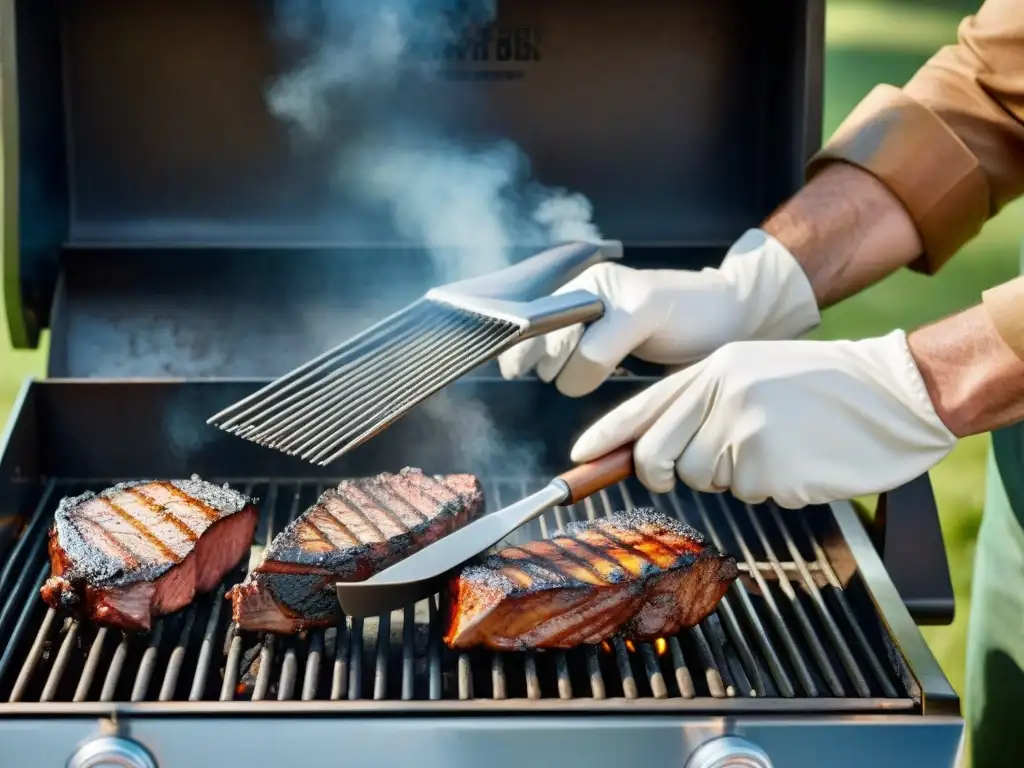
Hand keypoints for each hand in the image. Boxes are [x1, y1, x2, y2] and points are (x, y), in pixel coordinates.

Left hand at [497, 229, 820, 396]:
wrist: (730, 310)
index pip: (519, 324)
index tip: (522, 370)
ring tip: (611, 359)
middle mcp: (588, 282)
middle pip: (537, 343)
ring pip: (563, 353)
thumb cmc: (668, 330)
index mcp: (576, 287)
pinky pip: (594, 353)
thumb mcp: (606, 334)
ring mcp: (614, 288)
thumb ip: (563, 343)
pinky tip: (617, 368)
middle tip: (594, 362)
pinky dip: (594, 374)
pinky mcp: (640, 303)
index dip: (516, 352)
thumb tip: (514, 362)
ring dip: (578, 377)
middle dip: (555, 368)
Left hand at [570, 331, 956, 508]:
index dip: (604, 439)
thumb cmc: (827, 386)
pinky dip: (766, 488)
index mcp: (714, 368)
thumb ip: (702, 400)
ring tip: (774, 447)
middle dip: (664, 474)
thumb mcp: (754, 371)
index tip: (577, 460)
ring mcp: (742, 429)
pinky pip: (744, 494)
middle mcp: (720, 394)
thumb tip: (651, 446)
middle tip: (701, 466)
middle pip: (656, 455)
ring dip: (730, 476)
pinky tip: (796, 460)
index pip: (641, 408)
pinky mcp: (768, 465)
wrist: (896, 392)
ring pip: (700, 479)